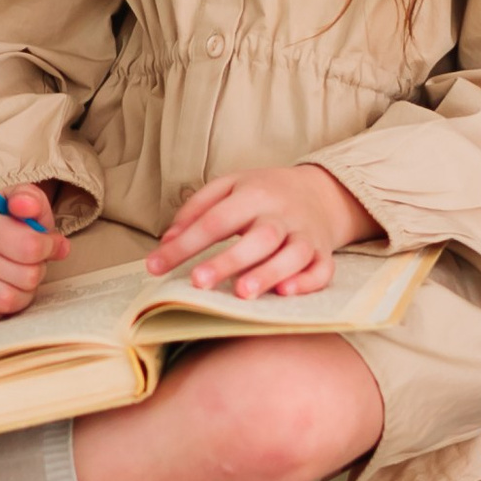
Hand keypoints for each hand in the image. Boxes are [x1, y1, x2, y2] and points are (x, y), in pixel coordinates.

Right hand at [0, 185, 65, 331]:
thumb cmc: (7, 227)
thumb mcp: (24, 204)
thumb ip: (32, 200)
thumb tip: (26, 206)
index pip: (30, 246)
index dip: (47, 247)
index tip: (45, 244)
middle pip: (26, 276)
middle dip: (35, 271)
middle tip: (27, 262)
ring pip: (10, 301)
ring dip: (22, 293)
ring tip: (15, 278)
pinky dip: (1, 312)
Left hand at [151, 162, 380, 300]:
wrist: (320, 192)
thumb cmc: (264, 193)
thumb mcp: (228, 186)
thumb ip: (196, 210)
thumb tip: (167, 242)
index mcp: (254, 194)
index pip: (215, 219)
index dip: (185, 244)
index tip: (156, 266)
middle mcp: (282, 214)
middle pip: (259, 237)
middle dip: (228, 260)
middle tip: (198, 282)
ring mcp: (306, 235)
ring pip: (293, 255)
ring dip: (269, 273)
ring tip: (242, 292)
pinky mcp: (324, 254)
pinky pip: (322, 270)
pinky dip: (307, 283)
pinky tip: (286, 293)